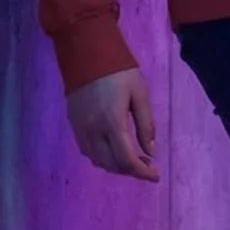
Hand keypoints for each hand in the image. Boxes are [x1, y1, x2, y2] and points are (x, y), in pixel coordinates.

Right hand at [66, 67, 159, 182]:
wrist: (86, 53)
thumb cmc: (119, 71)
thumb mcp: (140, 94)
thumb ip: (146, 125)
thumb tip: (150, 151)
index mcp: (112, 123)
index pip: (127, 160)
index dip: (142, 172)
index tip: (156, 175)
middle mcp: (93, 131)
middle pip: (112, 165)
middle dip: (131, 170)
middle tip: (148, 164)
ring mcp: (80, 129)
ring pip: (97, 161)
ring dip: (116, 165)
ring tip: (133, 158)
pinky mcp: (73, 125)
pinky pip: (87, 151)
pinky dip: (102, 157)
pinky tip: (113, 149)